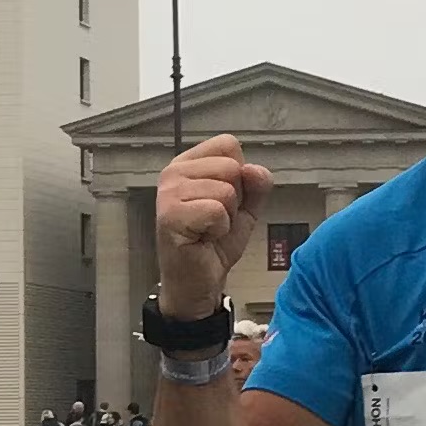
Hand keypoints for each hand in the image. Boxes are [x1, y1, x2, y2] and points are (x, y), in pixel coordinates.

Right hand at [157, 135, 273, 317]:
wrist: (200, 280)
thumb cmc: (215, 241)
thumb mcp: (246, 208)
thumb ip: (257, 184)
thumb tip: (254, 169)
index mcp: (189, 163)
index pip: (228, 144)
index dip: (240, 175)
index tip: (224, 200)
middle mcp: (173, 172)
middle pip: (231, 166)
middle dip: (235, 199)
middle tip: (215, 219)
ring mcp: (168, 192)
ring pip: (226, 190)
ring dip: (227, 217)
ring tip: (208, 229)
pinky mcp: (170, 215)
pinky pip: (216, 211)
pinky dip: (219, 229)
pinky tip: (203, 238)